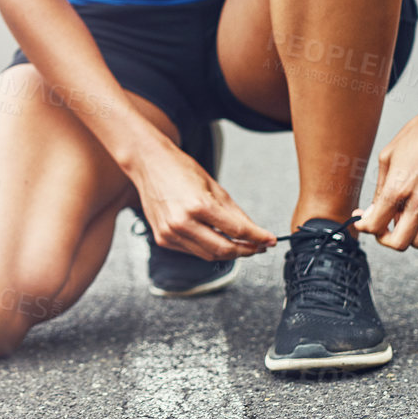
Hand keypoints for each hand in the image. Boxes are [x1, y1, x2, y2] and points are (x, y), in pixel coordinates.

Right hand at [127, 132, 276, 260]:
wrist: (148, 163)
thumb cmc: (179, 169)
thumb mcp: (213, 186)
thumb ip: (234, 212)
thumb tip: (253, 231)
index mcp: (198, 206)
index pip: (237, 230)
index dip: (257, 237)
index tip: (270, 240)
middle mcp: (182, 223)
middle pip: (223, 249)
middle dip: (246, 250)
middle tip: (258, 246)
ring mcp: (170, 233)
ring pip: (208, 255)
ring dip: (228, 252)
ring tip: (241, 245)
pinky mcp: (163, 239)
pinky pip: (193, 251)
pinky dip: (208, 248)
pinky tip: (215, 239)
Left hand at [355, 92, 417, 249]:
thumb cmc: (417, 136)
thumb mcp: (387, 158)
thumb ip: (381, 191)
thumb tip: (373, 213)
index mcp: (398, 189)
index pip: (375, 226)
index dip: (365, 227)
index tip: (363, 220)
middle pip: (399, 243)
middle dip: (385, 238)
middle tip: (382, 226)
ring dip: (407, 233)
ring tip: (402, 215)